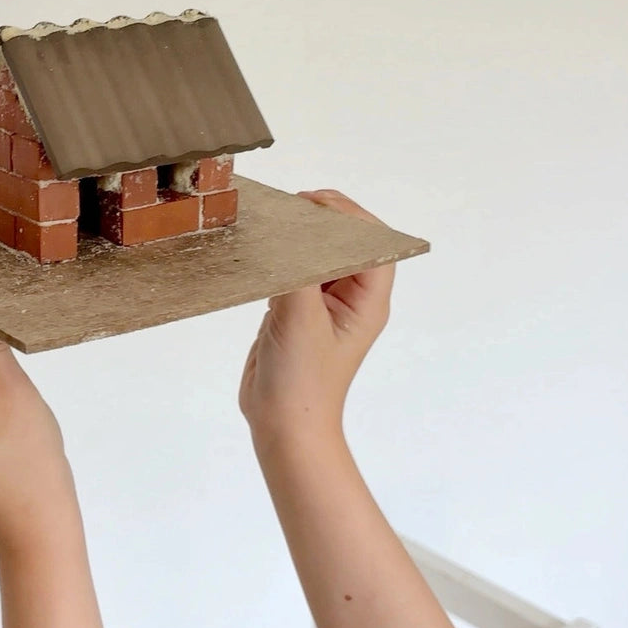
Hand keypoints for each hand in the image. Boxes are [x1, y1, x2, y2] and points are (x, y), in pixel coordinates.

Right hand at [239, 189, 395, 447]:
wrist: (282, 425)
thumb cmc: (302, 380)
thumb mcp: (300, 317)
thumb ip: (296, 268)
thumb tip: (286, 229)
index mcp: (367, 299)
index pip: (370, 240)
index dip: (345, 215)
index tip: (310, 203)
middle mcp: (349, 298)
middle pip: (342, 243)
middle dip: (317, 222)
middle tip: (284, 209)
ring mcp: (322, 306)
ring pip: (314, 257)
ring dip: (294, 241)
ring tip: (269, 226)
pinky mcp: (296, 314)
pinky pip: (290, 275)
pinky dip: (277, 261)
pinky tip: (258, 255)